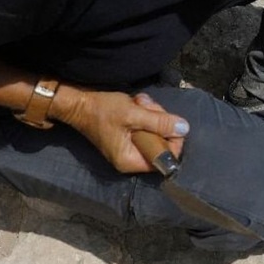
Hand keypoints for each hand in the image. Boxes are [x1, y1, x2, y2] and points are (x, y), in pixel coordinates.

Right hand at [53, 89, 187, 172]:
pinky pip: (148, 126)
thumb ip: (159, 123)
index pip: (165, 158)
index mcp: (130, 161)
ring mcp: (131, 146)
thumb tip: (184, 128)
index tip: (168, 121)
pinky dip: (147, 113)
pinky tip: (138, 102)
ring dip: (153, 113)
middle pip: (162, 142)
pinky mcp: (130, 136)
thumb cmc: (102, 110)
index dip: (173, 139)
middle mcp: (131, 158)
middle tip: (148, 106)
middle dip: (160, 120)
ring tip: (140, 101)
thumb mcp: (133, 114)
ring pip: (157, 131)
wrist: (79, 102)